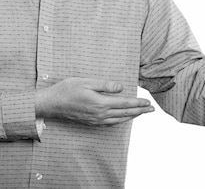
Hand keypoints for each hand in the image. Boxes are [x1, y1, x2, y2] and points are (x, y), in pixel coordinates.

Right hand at [36, 78, 154, 125]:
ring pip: (119, 119)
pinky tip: (123, 118)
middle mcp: (100, 114)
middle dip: (140, 111)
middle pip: (125, 113)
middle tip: (151, 109)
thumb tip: (121, 87)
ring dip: (132, 116)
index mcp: (101, 103)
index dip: (138, 103)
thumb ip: (105, 85)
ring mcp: (96, 120)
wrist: (52, 103)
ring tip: (142, 113)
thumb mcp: (86, 82)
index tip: (148, 102)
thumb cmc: (67, 90)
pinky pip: (111, 123)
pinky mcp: (91, 122)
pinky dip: (121, 120)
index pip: (124, 103)